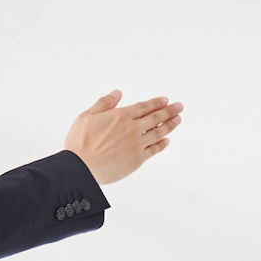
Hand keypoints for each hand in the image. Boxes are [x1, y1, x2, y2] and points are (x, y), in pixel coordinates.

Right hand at [64, 91, 180, 184]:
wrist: (81, 168)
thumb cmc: (80, 142)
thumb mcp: (87, 116)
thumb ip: (105, 103)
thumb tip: (117, 93)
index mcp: (120, 116)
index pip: (143, 107)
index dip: (156, 103)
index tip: (165, 100)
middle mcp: (132, 129)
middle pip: (155, 118)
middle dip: (169, 111)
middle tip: (179, 106)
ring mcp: (136, 145)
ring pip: (158, 133)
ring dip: (169, 125)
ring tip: (178, 119)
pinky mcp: (137, 159)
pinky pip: (154, 150)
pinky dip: (161, 145)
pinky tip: (166, 140)